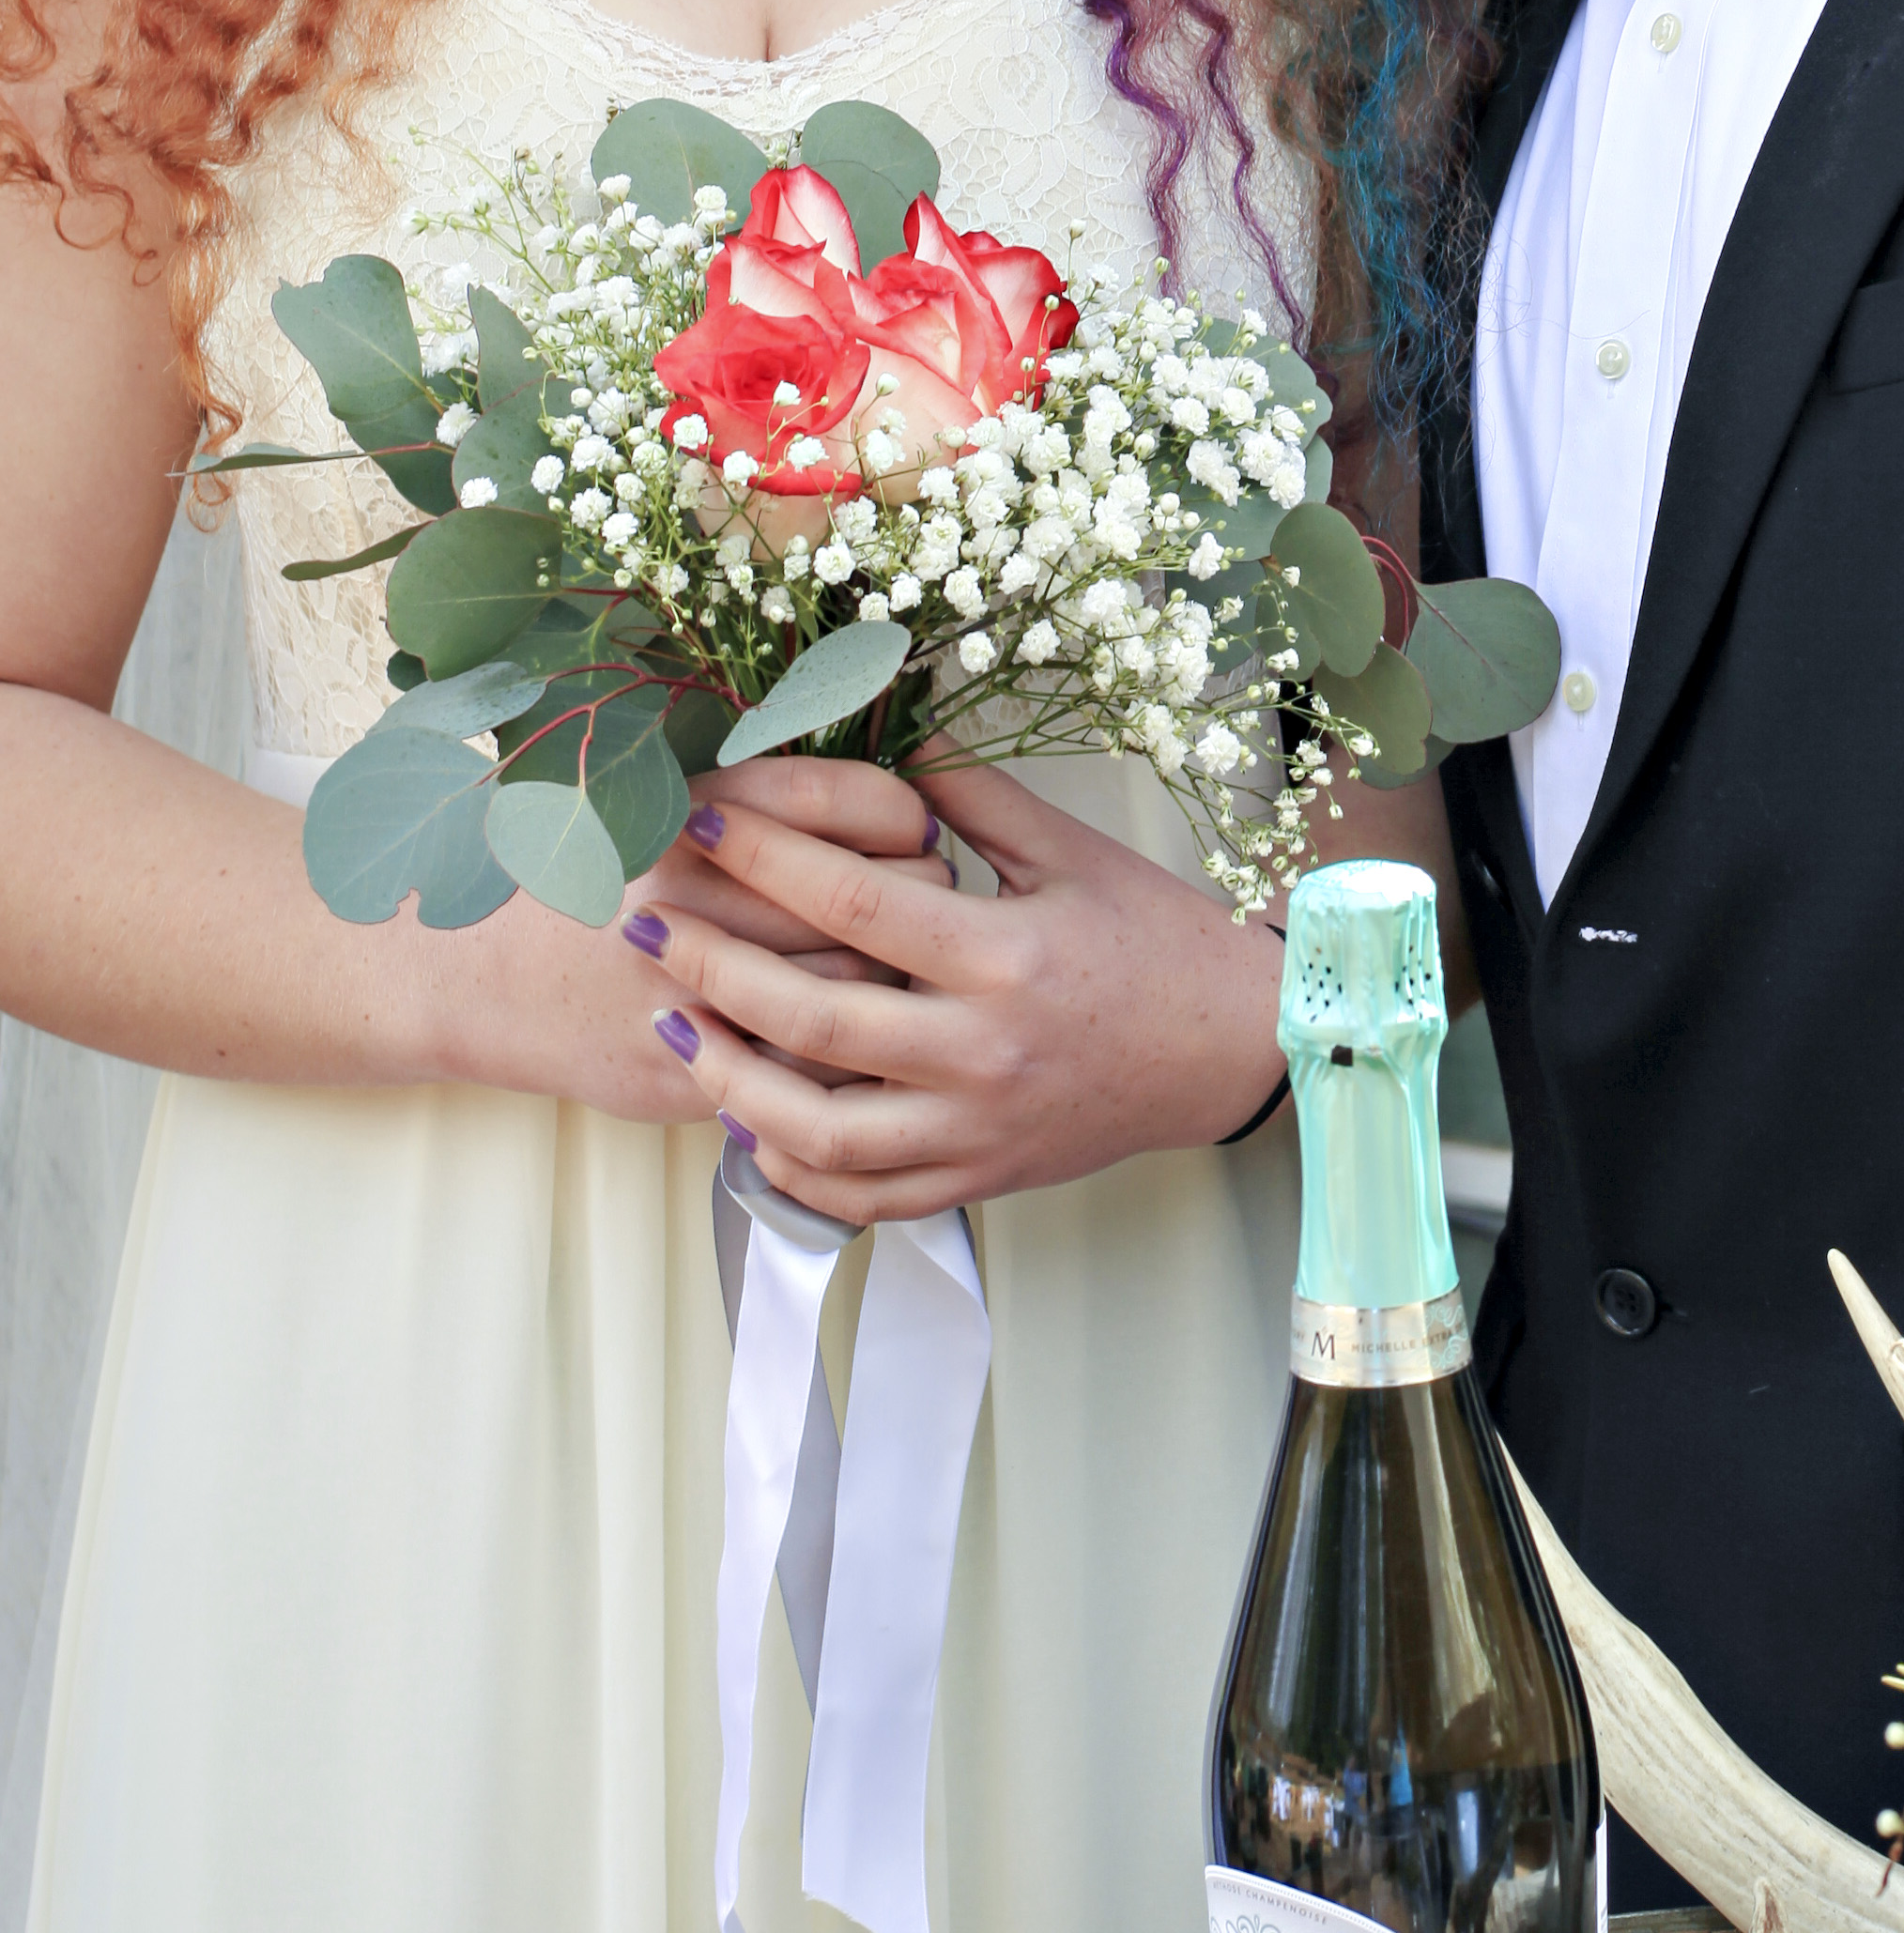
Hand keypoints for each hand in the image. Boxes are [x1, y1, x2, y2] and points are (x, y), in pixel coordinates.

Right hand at [417, 783, 952, 1123]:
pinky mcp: (682, 1069)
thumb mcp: (656, 799)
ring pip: (857, 990)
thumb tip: (898, 793)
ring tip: (906, 966)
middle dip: (918, 898)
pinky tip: (863, 1036)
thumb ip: (759, 792)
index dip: (905, 815)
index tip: (920, 828)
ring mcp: (684, 990)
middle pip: (873, 897)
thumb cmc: (582, 872)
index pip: (852, 801)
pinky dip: (852, 1057)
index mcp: (687, 811)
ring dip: (899, 980)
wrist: (472, 969)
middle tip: (927, 900)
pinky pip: (809, 1073)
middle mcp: (689, 895)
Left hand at [626, 752, 1286, 1222]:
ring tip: (671, 1025)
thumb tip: (883, 737)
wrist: (1231, 1048)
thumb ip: (972, 798)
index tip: (696, 820)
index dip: (759, 855)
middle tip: (643, 922)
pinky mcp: (982, 1177)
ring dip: (729, 1079)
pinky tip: (745, 1121)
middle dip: (709, 965)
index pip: (852, 898)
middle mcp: (984, 1050)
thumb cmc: (1154, 938)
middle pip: (813, 1015)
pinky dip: (793, 1167)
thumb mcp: (1071, 851)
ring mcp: (979, 1127)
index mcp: (1005, 954)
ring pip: (820, 1129)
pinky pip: (864, 1195)